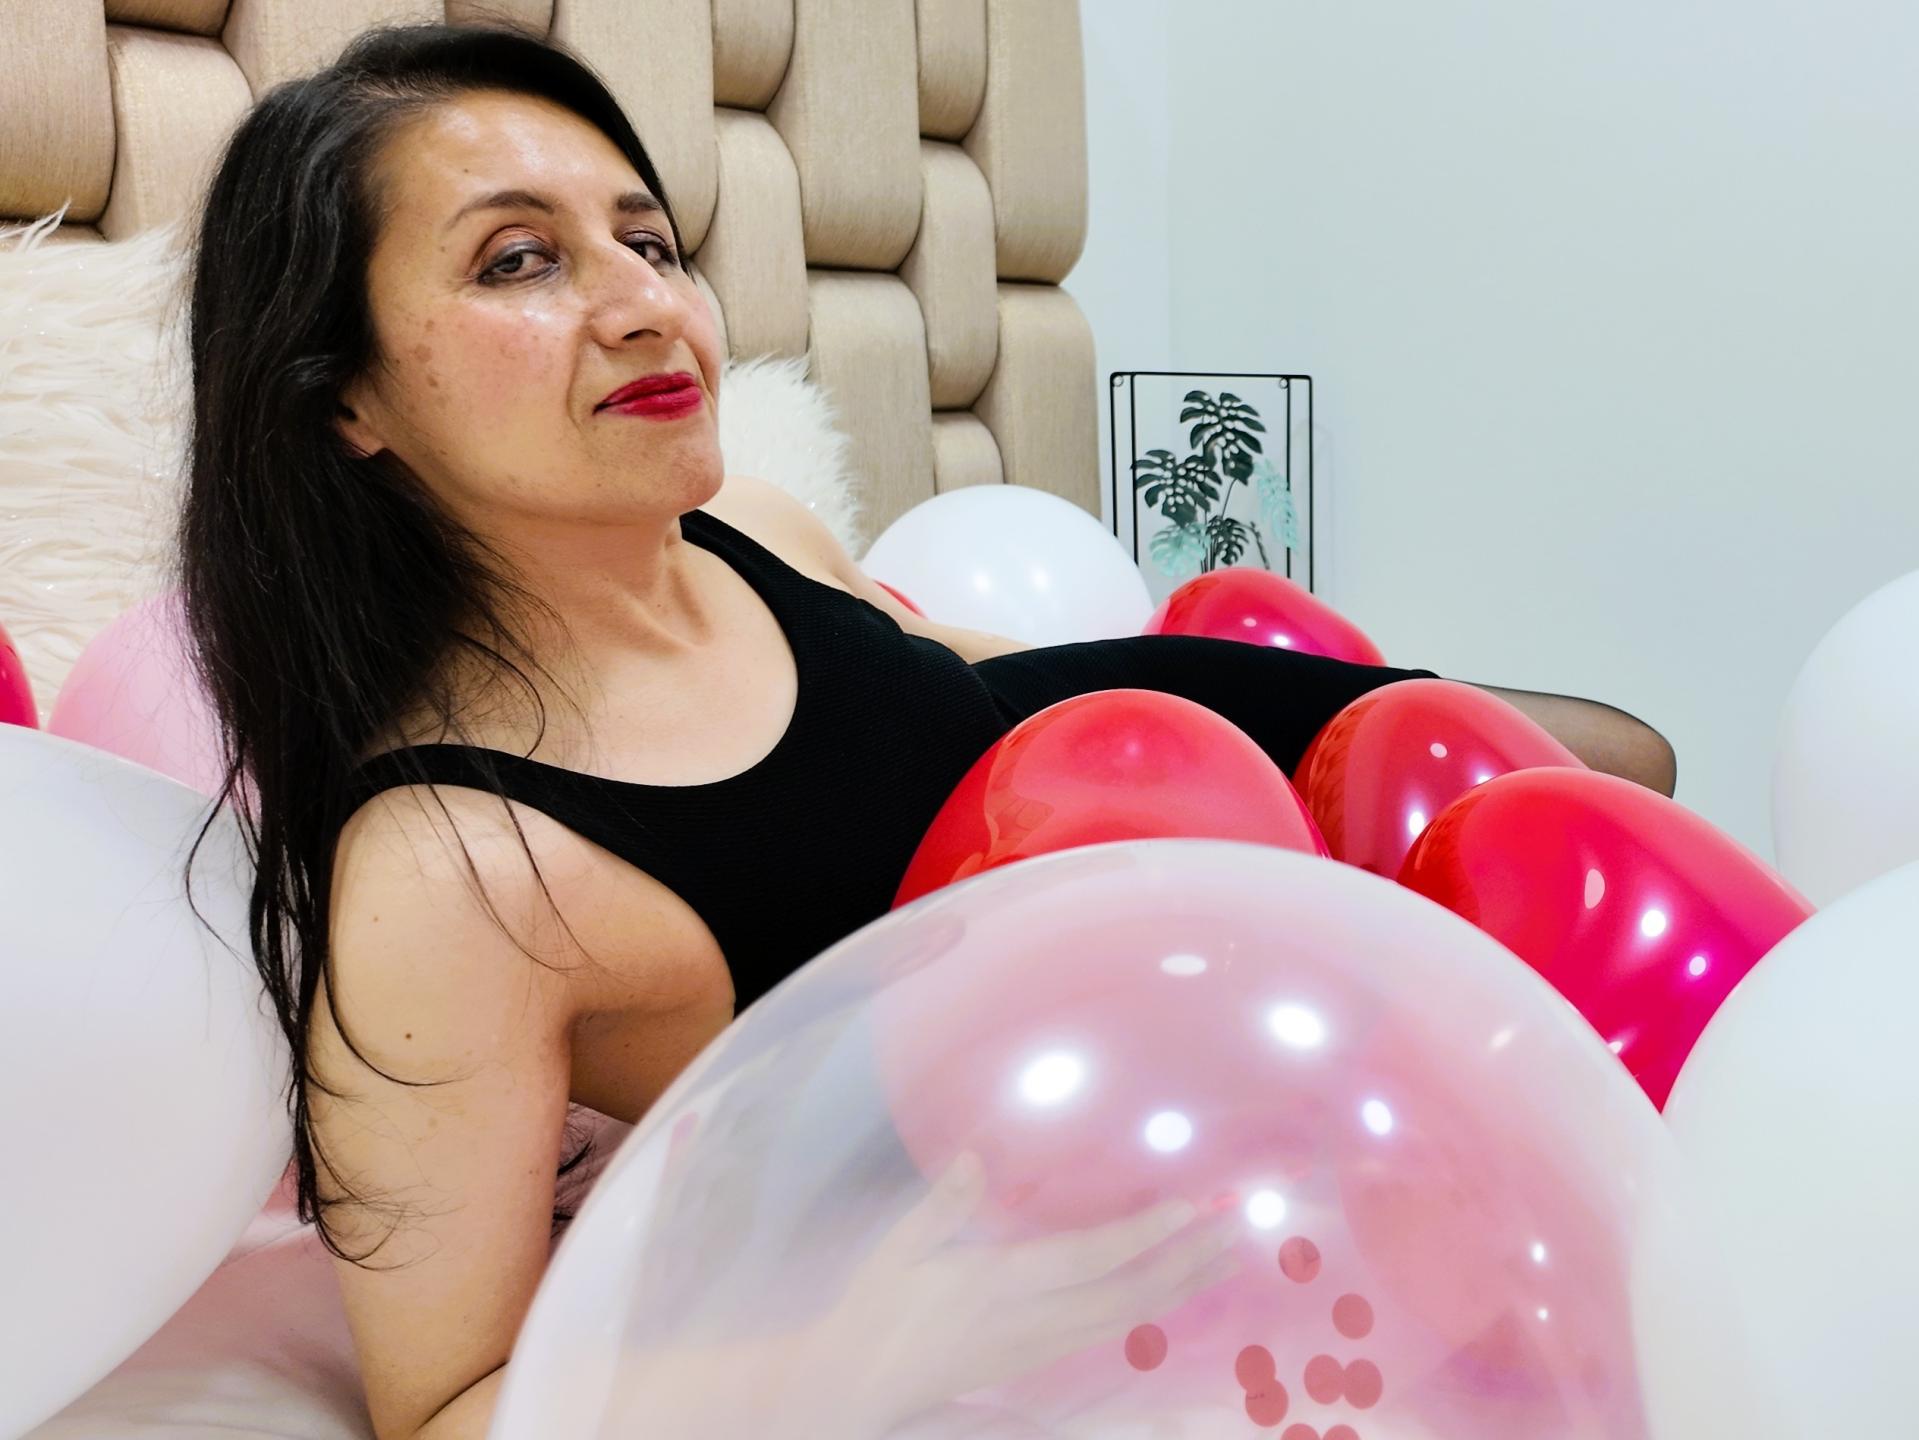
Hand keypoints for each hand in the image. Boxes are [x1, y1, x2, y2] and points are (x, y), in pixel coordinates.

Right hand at [808, 1152, 1242, 1434]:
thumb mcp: (896, 1250)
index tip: (1187, 1207)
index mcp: (997, 1286)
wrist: (860, 1386)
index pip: (1086, 1260)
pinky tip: (1173, 1289)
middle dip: (1186, 1263)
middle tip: (1234, 1228)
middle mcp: (1030, 1322)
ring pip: (1125, 1319)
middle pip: (1125, 1297)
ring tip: (1224, 1257)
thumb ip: (942, 1204)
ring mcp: (1038, 1348)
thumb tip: (975, 1155)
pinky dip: (1151, 1307)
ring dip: (1180, 1286)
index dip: (1141, 1234)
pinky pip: (1109, 1332)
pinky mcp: (1036, 1362)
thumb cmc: (876, 1307)